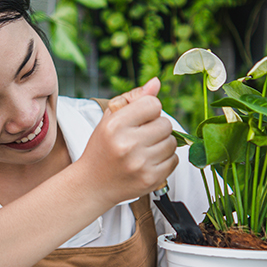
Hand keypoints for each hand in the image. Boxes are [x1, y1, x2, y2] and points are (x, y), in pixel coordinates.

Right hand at [79, 78, 177, 203]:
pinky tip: (149, 161)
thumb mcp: (110, 118)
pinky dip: (165, 159)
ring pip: (172, 143)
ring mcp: (140, 164)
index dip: (149, 110)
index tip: (139, 119)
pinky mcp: (150, 179)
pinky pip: (174, 160)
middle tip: (141, 136)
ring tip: (144, 149)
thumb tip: (156, 83)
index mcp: (115, 125)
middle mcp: (127, 144)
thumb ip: (133, 98)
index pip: (153, 104)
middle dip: (157, 128)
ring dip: (162, 144)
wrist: (92, 184)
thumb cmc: (102, 147)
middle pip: (166, 124)